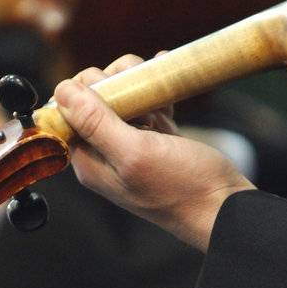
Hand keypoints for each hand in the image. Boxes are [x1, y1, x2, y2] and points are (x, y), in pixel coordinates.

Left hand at [55, 55, 254, 251]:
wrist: (225, 207)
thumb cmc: (183, 187)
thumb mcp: (135, 152)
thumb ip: (96, 123)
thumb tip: (61, 90)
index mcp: (91, 162)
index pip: (68, 113)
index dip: (85, 90)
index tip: (113, 87)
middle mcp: (107, 154)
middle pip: (95, 100)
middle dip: (116, 83)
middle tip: (140, 91)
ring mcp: (134, 146)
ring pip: (123, 97)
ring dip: (138, 83)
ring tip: (158, 91)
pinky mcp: (159, 139)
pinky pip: (149, 104)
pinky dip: (158, 90)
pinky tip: (168, 80)